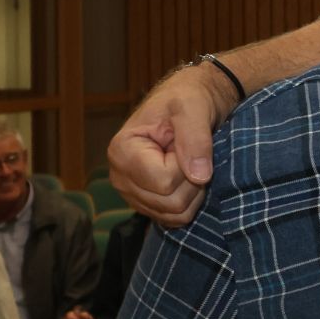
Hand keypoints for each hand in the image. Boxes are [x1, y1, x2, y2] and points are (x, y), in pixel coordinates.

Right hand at [110, 64, 236, 227]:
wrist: (190, 105)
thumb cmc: (188, 99)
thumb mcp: (193, 107)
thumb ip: (195, 137)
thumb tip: (199, 176)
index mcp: (122, 151)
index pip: (163, 181)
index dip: (185, 165)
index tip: (184, 142)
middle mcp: (120, 177)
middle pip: (170, 202)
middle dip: (192, 180)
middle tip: (193, 154)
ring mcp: (133, 194)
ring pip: (175, 214)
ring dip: (194, 192)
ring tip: (190, 164)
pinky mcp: (148, 204)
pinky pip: (175, 219)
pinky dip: (190, 202)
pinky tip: (188, 178)